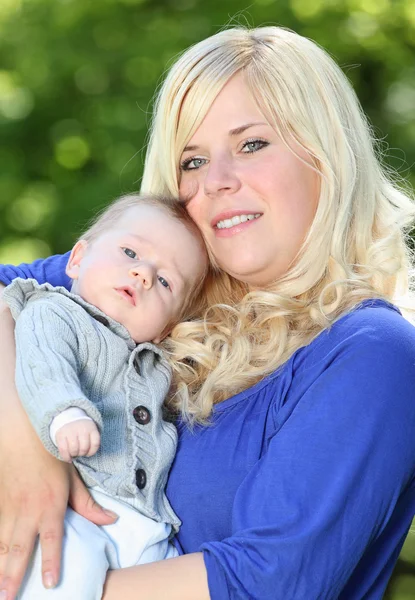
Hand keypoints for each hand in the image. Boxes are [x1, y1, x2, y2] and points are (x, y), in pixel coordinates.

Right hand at [0, 419, 116, 599]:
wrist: (25, 436)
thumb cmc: (53, 457)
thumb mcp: (74, 479)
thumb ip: (89, 505)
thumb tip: (112, 520)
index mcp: (50, 505)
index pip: (51, 538)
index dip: (50, 561)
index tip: (50, 583)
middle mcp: (28, 510)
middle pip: (18, 548)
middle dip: (11, 575)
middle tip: (8, 597)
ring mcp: (9, 507)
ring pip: (1, 542)